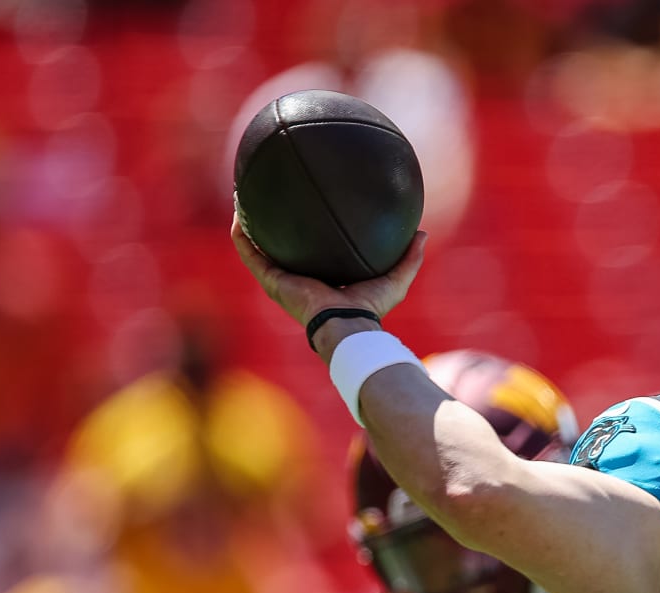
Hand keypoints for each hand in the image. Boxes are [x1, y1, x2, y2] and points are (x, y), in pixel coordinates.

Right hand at [229, 208, 426, 329]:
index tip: (306, 213)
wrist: (347, 326)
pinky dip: (242, 237)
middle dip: (273, 227)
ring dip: (248, 226)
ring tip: (242, 200)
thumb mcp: (396, 279)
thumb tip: (422, 233)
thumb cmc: (370, 310)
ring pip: (258, 250)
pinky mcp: (271, 282)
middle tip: (270, 200)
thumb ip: (409, 258)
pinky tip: (238, 215)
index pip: (312, 255)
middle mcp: (299, 279)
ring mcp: (281, 281)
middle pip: (281, 249)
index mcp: (323, 279)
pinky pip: (250, 255)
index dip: (307, 235)